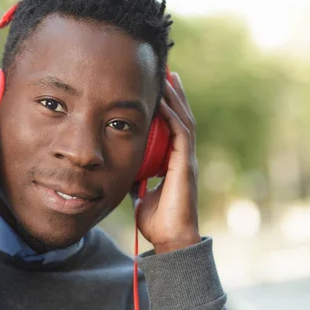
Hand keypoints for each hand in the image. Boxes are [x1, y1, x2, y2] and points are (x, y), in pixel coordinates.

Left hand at [132, 72, 200, 253]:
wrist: (169, 238)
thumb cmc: (157, 219)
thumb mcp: (140, 192)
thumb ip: (136, 177)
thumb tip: (124, 167)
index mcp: (174, 161)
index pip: (173, 126)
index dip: (168, 106)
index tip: (159, 87)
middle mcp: (183, 156)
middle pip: (182, 117)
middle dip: (175, 94)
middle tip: (167, 71)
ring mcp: (186, 160)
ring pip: (184, 120)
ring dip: (177, 98)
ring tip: (169, 76)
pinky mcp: (185, 165)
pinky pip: (181, 134)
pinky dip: (173, 115)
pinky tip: (165, 100)